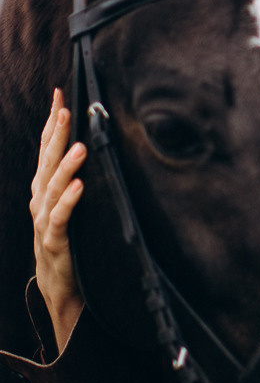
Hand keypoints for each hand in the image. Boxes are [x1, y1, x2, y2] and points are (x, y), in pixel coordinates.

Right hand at [30, 89, 85, 351]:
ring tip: (80, 146)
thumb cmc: (71, 241)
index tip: (60, 94)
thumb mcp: (71, 205)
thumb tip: (96, 145)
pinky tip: (82, 186)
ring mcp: (45, 221)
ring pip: (52, 189)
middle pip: (46, 161)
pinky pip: (61, 219)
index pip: (47, 148)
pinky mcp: (55, 242)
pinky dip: (70, 202)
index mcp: (45, 189)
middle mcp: (41, 201)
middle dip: (56, 134)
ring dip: (66, 166)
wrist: (60, 288)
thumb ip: (76, 179)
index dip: (52, 122)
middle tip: (66, 108)